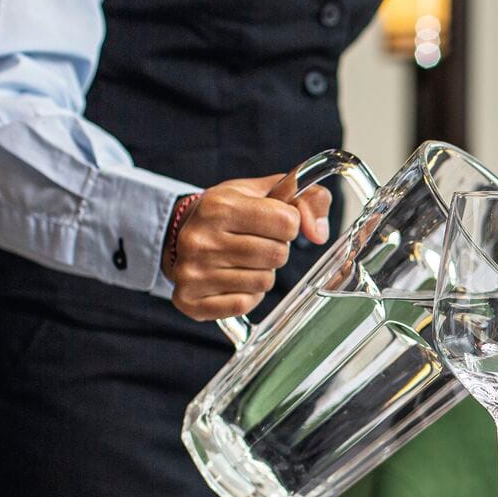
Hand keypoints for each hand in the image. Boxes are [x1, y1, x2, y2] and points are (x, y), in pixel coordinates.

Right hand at [166, 171, 330, 321]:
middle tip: (256, 243)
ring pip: (264, 282)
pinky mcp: (189, 299)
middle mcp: (201, 238)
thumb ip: (307, 199)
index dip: (288, 224)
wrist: (178, 235)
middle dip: (276, 250)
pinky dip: (247, 295)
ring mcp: (192, 271)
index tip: (272, 223)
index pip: (287, 222)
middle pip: (277, 255)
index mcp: (220, 205)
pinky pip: (244, 304)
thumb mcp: (265, 192)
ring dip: (262, 273)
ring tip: (241, 260)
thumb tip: (319, 233)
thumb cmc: (230, 213)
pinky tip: (230, 279)